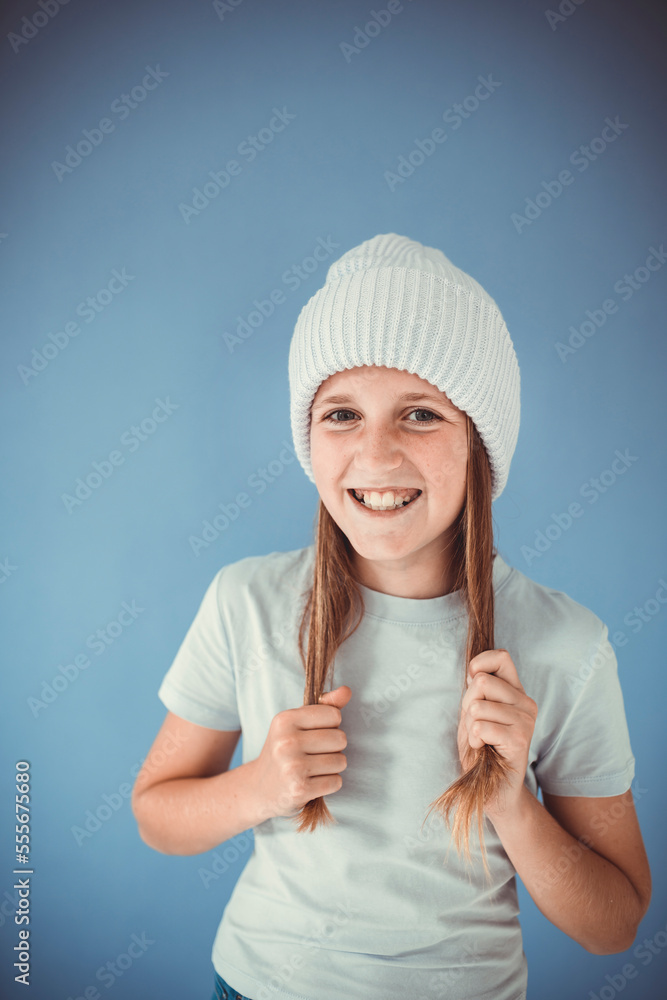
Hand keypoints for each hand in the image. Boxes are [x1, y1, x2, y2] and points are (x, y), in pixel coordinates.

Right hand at [253, 685, 351, 820]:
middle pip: (341, 738)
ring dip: (333, 767)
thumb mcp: (296, 724)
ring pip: (341, 761)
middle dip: (334, 748)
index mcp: (285, 719)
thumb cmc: (284, 751)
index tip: (315, 734)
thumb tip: (347, 690)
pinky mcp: (300, 790)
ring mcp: (292, 767)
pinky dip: (329, 783)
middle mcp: (286, 741)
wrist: (258, 789)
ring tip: (313, 769)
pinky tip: (312, 783)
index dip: (331, 726)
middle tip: (314, 754)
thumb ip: (324, 706)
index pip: (334, 715)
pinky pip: (336, 782)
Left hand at [458, 650, 536, 819]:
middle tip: (476, 725)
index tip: (472, 684)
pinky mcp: (519, 739)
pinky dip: (474, 740)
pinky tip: (484, 750)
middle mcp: (526, 703)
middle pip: (482, 681)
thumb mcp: (474, 714)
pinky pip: (480, 727)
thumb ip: (477, 691)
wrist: (494, 790)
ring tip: (482, 740)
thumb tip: (473, 672)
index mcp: (516, 692)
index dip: (479, 664)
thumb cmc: (482, 750)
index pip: (501, 657)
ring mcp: (526, 721)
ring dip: (470, 726)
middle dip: (468, 704)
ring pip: (477, 705)